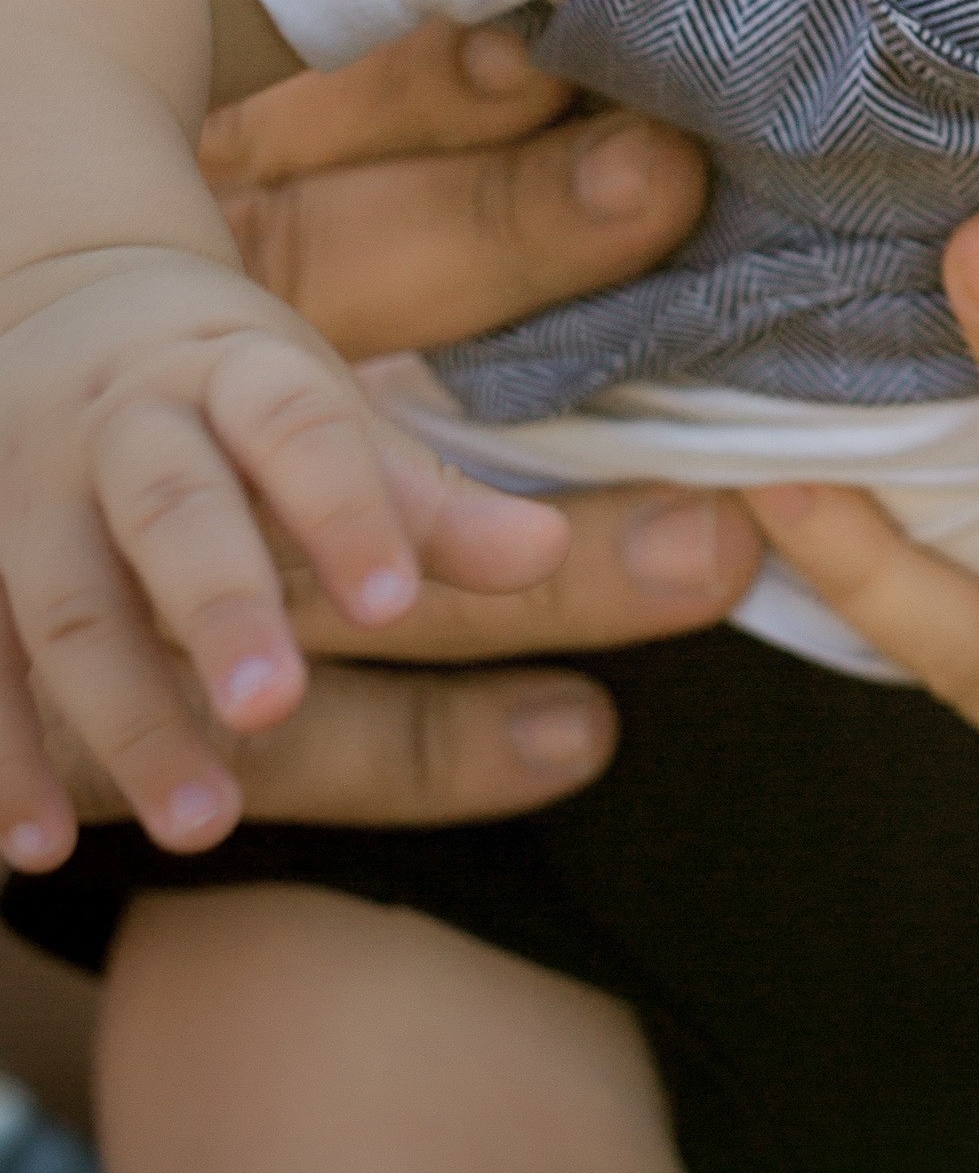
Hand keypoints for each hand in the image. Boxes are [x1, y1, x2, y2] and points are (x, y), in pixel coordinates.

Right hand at [4, 22, 757, 868]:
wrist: (23, 326)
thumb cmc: (219, 393)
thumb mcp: (324, 406)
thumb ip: (460, 485)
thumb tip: (715, 541)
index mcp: (233, 370)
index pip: (301, 426)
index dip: (354, 501)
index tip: (404, 586)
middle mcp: (126, 438)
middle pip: (177, 519)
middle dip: (227, 606)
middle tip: (276, 696)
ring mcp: (28, 517)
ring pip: (70, 614)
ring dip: (130, 717)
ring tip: (204, 813)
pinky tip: (28, 846)